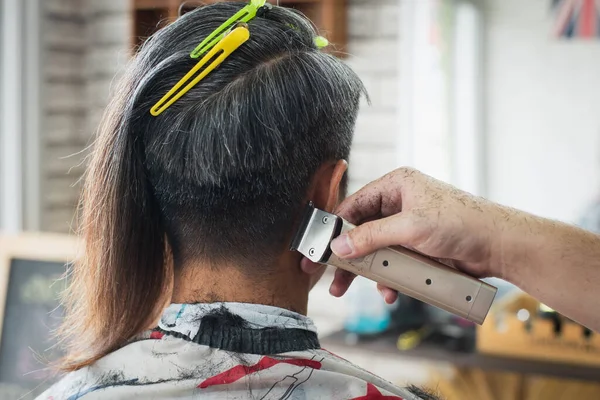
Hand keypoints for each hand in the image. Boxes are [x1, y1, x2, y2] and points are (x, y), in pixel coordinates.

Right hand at [302, 167, 509, 302]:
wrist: (500, 246)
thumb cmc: (463, 223)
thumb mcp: (411, 227)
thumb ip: (372, 236)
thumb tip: (340, 245)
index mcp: (396, 186)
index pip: (354, 206)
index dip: (334, 228)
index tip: (317, 249)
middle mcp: (400, 203)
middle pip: (361, 231)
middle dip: (347, 257)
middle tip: (329, 279)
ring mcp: (409, 226)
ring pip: (376, 250)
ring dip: (367, 272)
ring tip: (351, 291)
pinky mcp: (418, 247)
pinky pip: (393, 262)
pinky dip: (388, 278)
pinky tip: (390, 292)